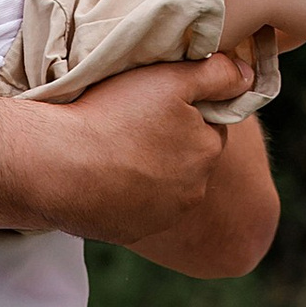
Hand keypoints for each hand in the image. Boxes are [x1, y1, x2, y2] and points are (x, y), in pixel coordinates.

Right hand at [14, 49, 254, 244]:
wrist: (58, 165)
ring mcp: (161, 216)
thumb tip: (248, 73)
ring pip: (162, 188)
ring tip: (112, 151)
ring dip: (146, 172)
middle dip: (167, 145)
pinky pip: (134, 210)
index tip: (152, 105)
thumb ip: (217, 73)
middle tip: (130, 125)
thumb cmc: (114, 114)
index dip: (183, 112)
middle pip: (187, 160)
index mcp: (207, 152)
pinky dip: (123, 195)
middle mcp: (193, 192)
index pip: (208, 127)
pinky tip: (99, 176)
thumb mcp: (170, 78)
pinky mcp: (130, 232)